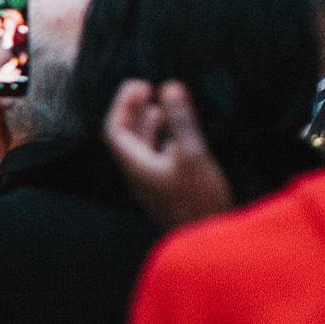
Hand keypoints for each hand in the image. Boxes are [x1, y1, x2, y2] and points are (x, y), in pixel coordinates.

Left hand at [103, 79, 231, 229]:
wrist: (210, 240)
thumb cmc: (198, 199)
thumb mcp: (191, 153)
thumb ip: (181, 119)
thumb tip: (170, 87)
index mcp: (135, 165)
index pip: (114, 130)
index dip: (122, 104)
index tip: (139, 84)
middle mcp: (138, 174)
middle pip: (128, 136)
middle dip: (135, 109)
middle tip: (148, 87)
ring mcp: (153, 182)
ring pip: (145, 146)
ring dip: (151, 123)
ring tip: (163, 102)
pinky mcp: (169, 187)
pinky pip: (160, 156)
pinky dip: (166, 138)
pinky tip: (180, 130)